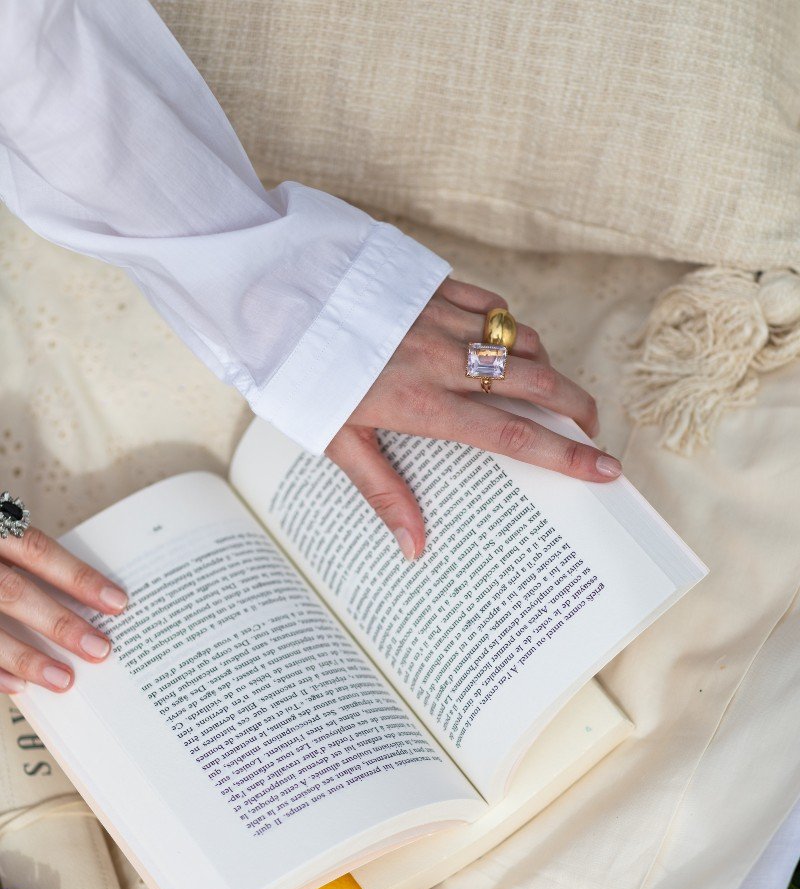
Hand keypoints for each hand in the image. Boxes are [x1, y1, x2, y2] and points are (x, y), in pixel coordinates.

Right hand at [0, 528, 127, 694]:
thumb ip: (19, 553)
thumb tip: (82, 595)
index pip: (35, 550)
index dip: (77, 576)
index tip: (118, 603)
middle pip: (12, 591)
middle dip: (58, 623)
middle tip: (100, 650)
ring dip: (24, 656)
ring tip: (64, 681)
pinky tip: (17, 687)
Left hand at [326, 277, 621, 559]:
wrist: (272, 294)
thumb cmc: (302, 375)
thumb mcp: (337, 442)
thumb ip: (383, 492)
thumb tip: (415, 548)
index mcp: (424, 405)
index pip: (513, 435)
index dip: (566, 455)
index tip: (605, 468)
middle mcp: (443, 360)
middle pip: (537, 381)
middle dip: (577, 407)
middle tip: (594, 430)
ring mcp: (442, 318)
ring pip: (521, 340)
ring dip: (547, 367)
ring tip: (551, 392)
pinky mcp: (434, 284)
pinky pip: (493, 305)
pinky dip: (510, 327)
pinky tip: (505, 345)